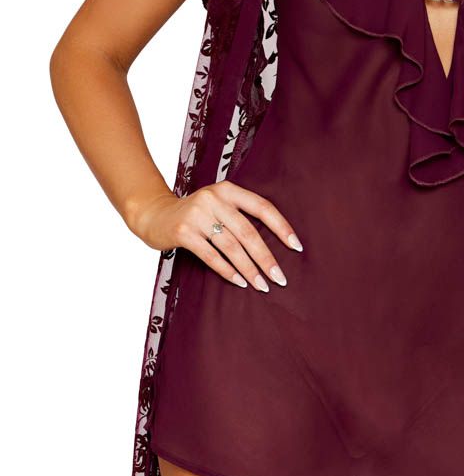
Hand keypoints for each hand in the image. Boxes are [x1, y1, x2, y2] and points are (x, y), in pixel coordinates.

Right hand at [129, 181, 303, 291]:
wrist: (154, 214)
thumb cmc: (195, 215)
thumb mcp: (218, 205)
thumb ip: (240, 215)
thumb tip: (276, 243)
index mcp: (228, 190)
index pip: (262, 207)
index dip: (281, 227)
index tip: (296, 247)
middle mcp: (214, 198)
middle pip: (248, 231)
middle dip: (266, 257)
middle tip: (280, 278)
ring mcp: (197, 214)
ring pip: (231, 246)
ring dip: (249, 269)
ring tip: (262, 285)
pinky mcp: (183, 232)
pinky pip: (210, 255)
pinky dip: (227, 270)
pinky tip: (239, 281)